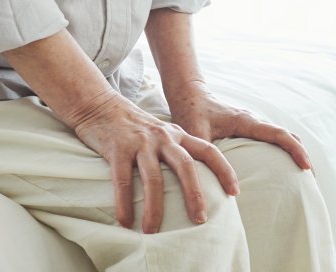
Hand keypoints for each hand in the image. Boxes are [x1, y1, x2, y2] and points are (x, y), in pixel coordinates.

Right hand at [68, 90, 239, 233]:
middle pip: (186, 166)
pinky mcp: (118, 149)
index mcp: (178, 134)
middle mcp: (163, 137)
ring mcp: (141, 142)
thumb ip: (176, 150)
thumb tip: (193, 182)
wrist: (101, 106)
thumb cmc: (134, 127)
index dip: (224, 170)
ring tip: (152, 231)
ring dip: (154, 207)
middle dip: (194, 194)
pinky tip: (125, 221)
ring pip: (154, 178)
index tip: (235, 192)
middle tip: (200, 219)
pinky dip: (124, 203)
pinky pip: (123, 180)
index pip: (208, 151)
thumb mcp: (162, 133)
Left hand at [166, 80, 313, 172]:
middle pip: (286, 136)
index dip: (294, 150)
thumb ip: (206, 157)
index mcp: (245, 122)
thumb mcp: (196, 135)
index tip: (306, 166)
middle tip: (311, 180)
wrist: (188, 95)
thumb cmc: (190, 113)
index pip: (278, 134)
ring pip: (280, 137)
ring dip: (293, 153)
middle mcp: (253, 121)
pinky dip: (281, 151)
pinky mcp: (247, 129)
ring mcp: (252, 124)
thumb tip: (224, 186)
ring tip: (300, 178)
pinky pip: (271, 139)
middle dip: (301, 154)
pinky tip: (279, 169)